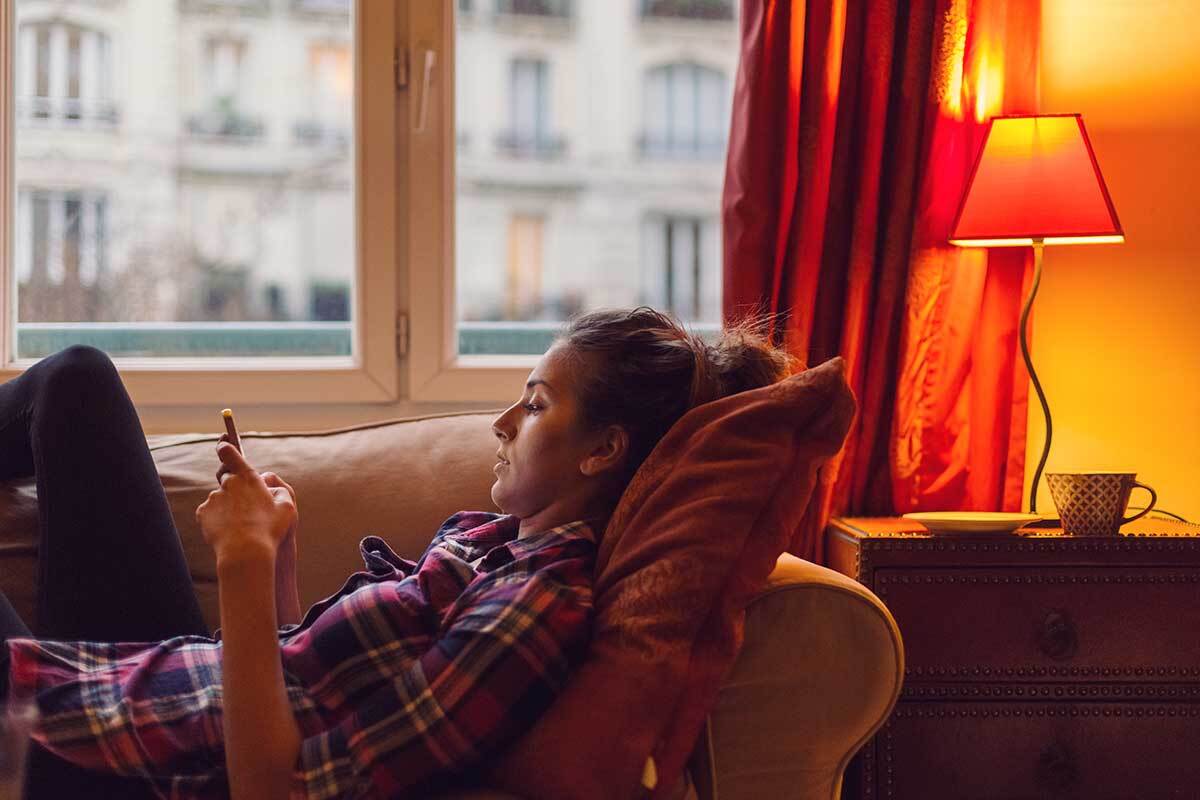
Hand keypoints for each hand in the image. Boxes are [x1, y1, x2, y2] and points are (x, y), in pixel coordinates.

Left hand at [197, 440, 296, 565]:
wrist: (245, 552)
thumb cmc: (270, 529)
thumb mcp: (288, 507)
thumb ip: (281, 489)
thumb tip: (267, 482)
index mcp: (249, 478)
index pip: (230, 453)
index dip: (225, 446)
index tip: (223, 443)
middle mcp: (228, 484)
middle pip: (227, 478)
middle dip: (235, 488)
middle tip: (247, 507)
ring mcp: (214, 498)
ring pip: (220, 498)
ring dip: (228, 507)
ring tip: (241, 527)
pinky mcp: (203, 513)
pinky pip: (210, 513)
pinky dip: (218, 519)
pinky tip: (229, 531)